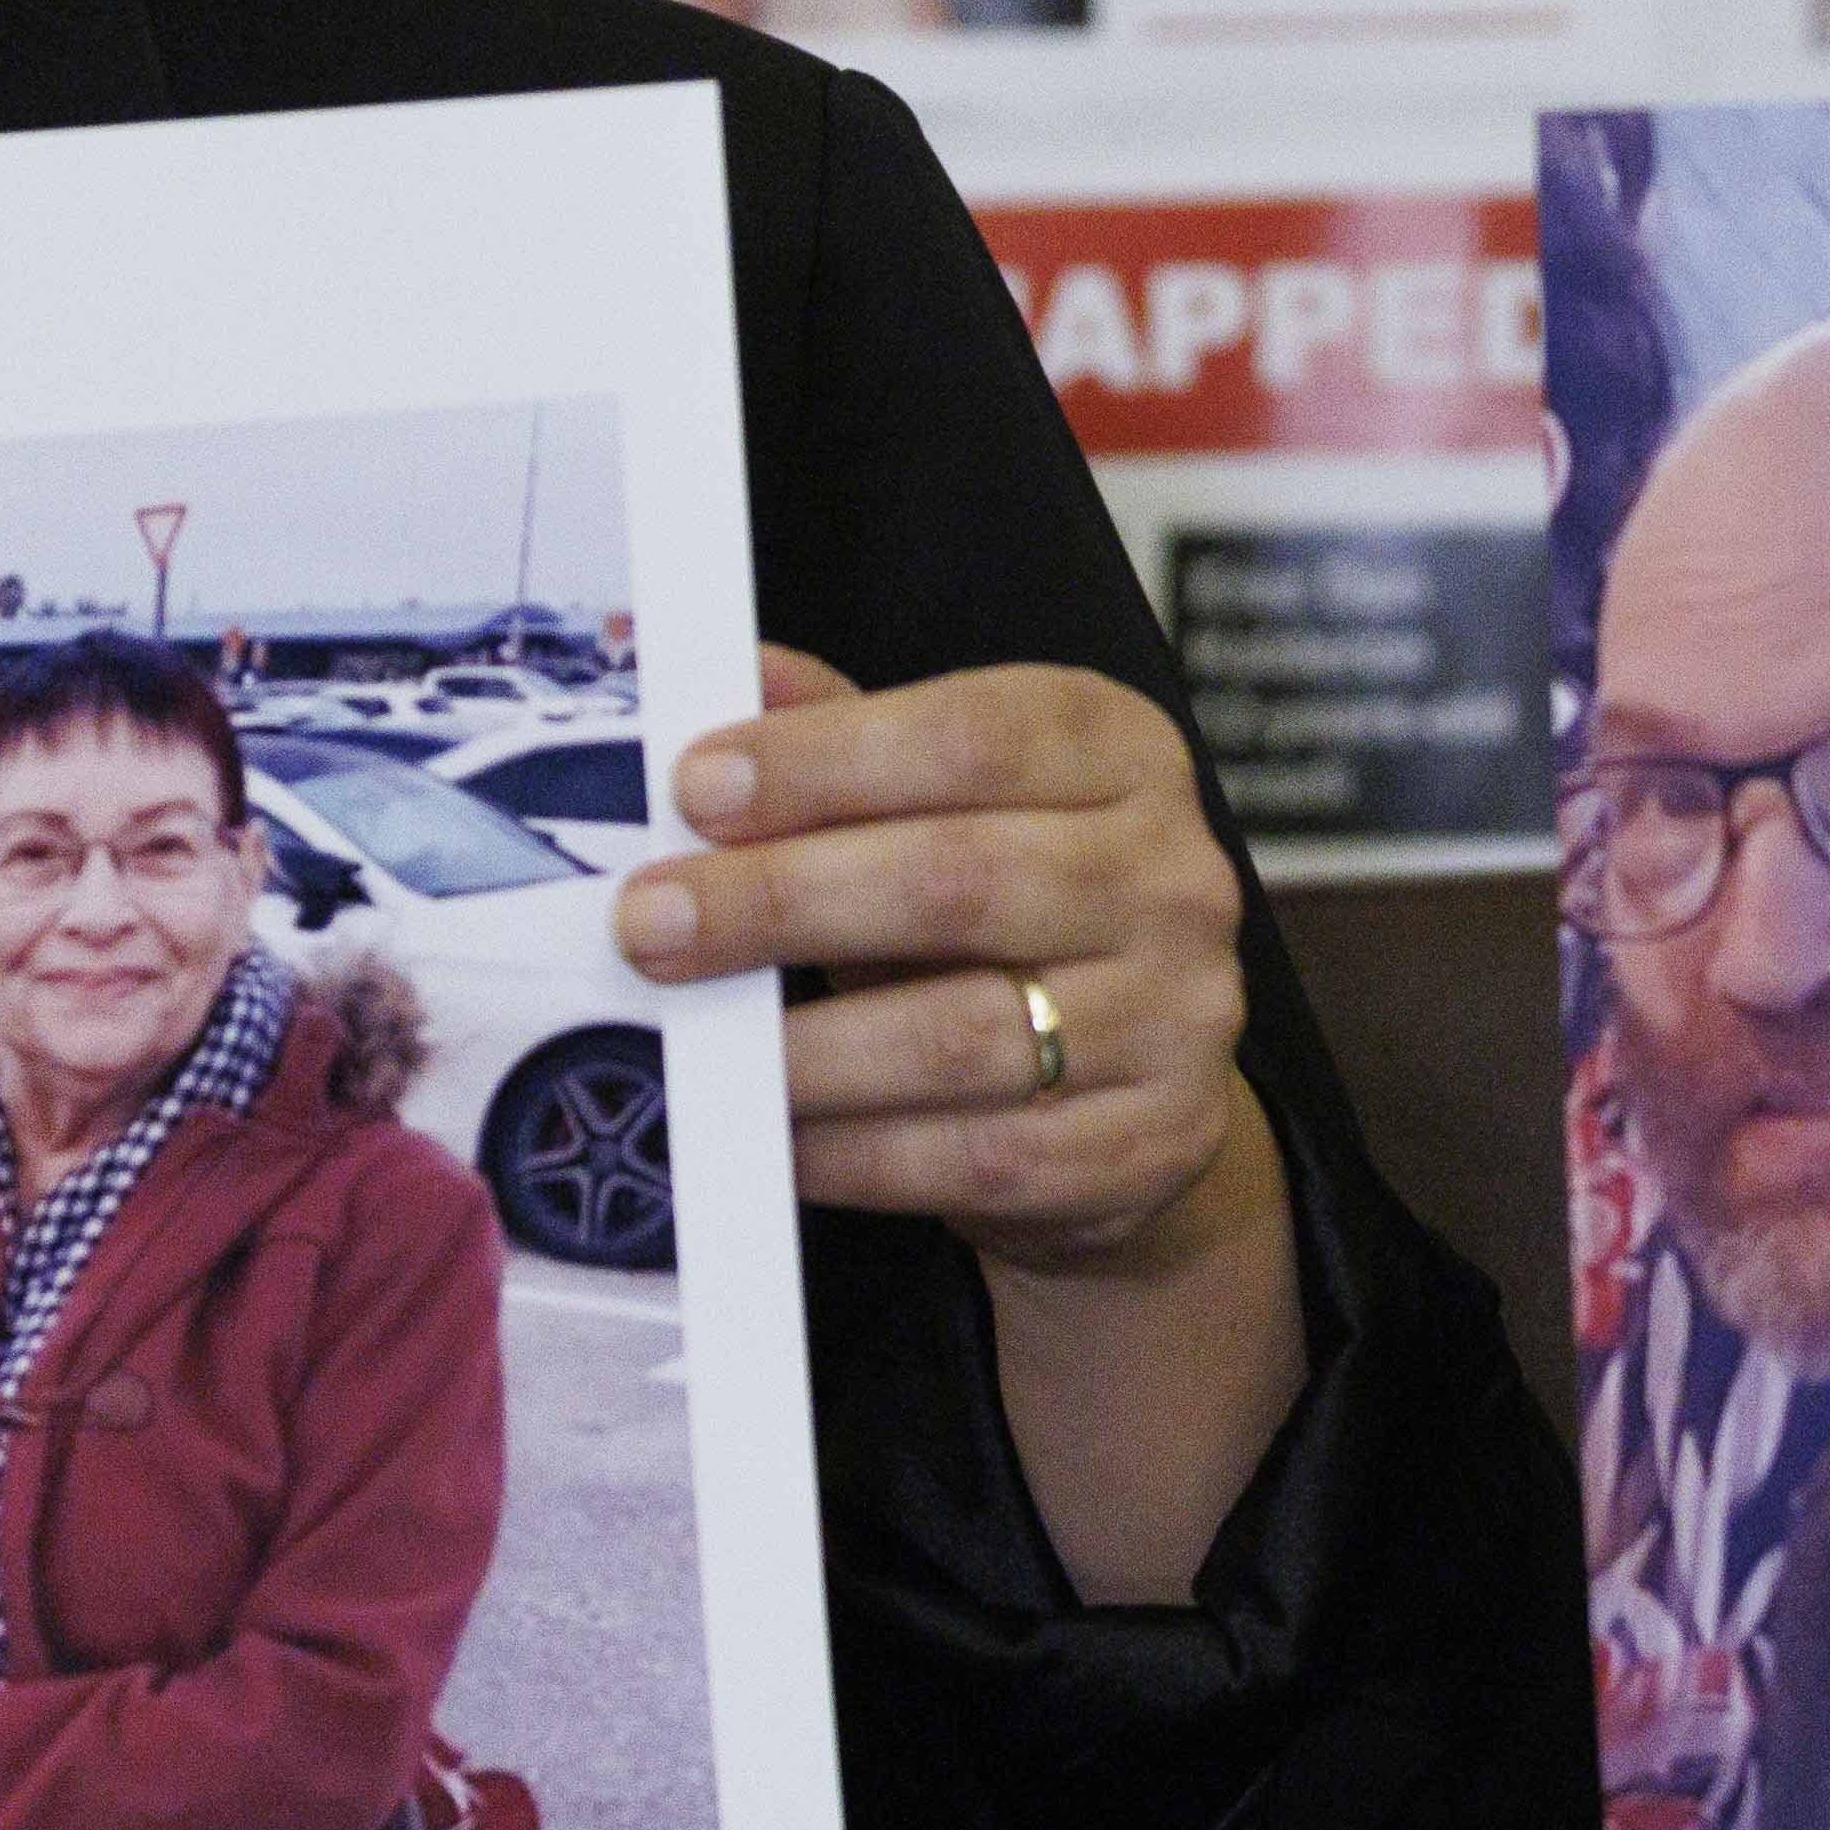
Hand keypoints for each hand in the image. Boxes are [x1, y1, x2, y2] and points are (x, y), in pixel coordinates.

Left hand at [617, 648, 1307, 1604]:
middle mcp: (1172, 877)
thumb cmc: (1005, 914)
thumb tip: (728, 672)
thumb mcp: (944, 803)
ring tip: (691, 1043)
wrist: (1135, 1085)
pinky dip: (855, 1153)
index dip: (824, 761)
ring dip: (805, 1047)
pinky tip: (771, 1137)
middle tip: (651, 926)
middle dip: (781, 901)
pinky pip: (979, 1157)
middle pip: (960, 881)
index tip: (694, 789)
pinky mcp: (1152, 1142)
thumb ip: (845, 738)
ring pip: (965, 1034)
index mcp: (1121, 752)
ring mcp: (1178, 1018)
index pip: (973, 736)